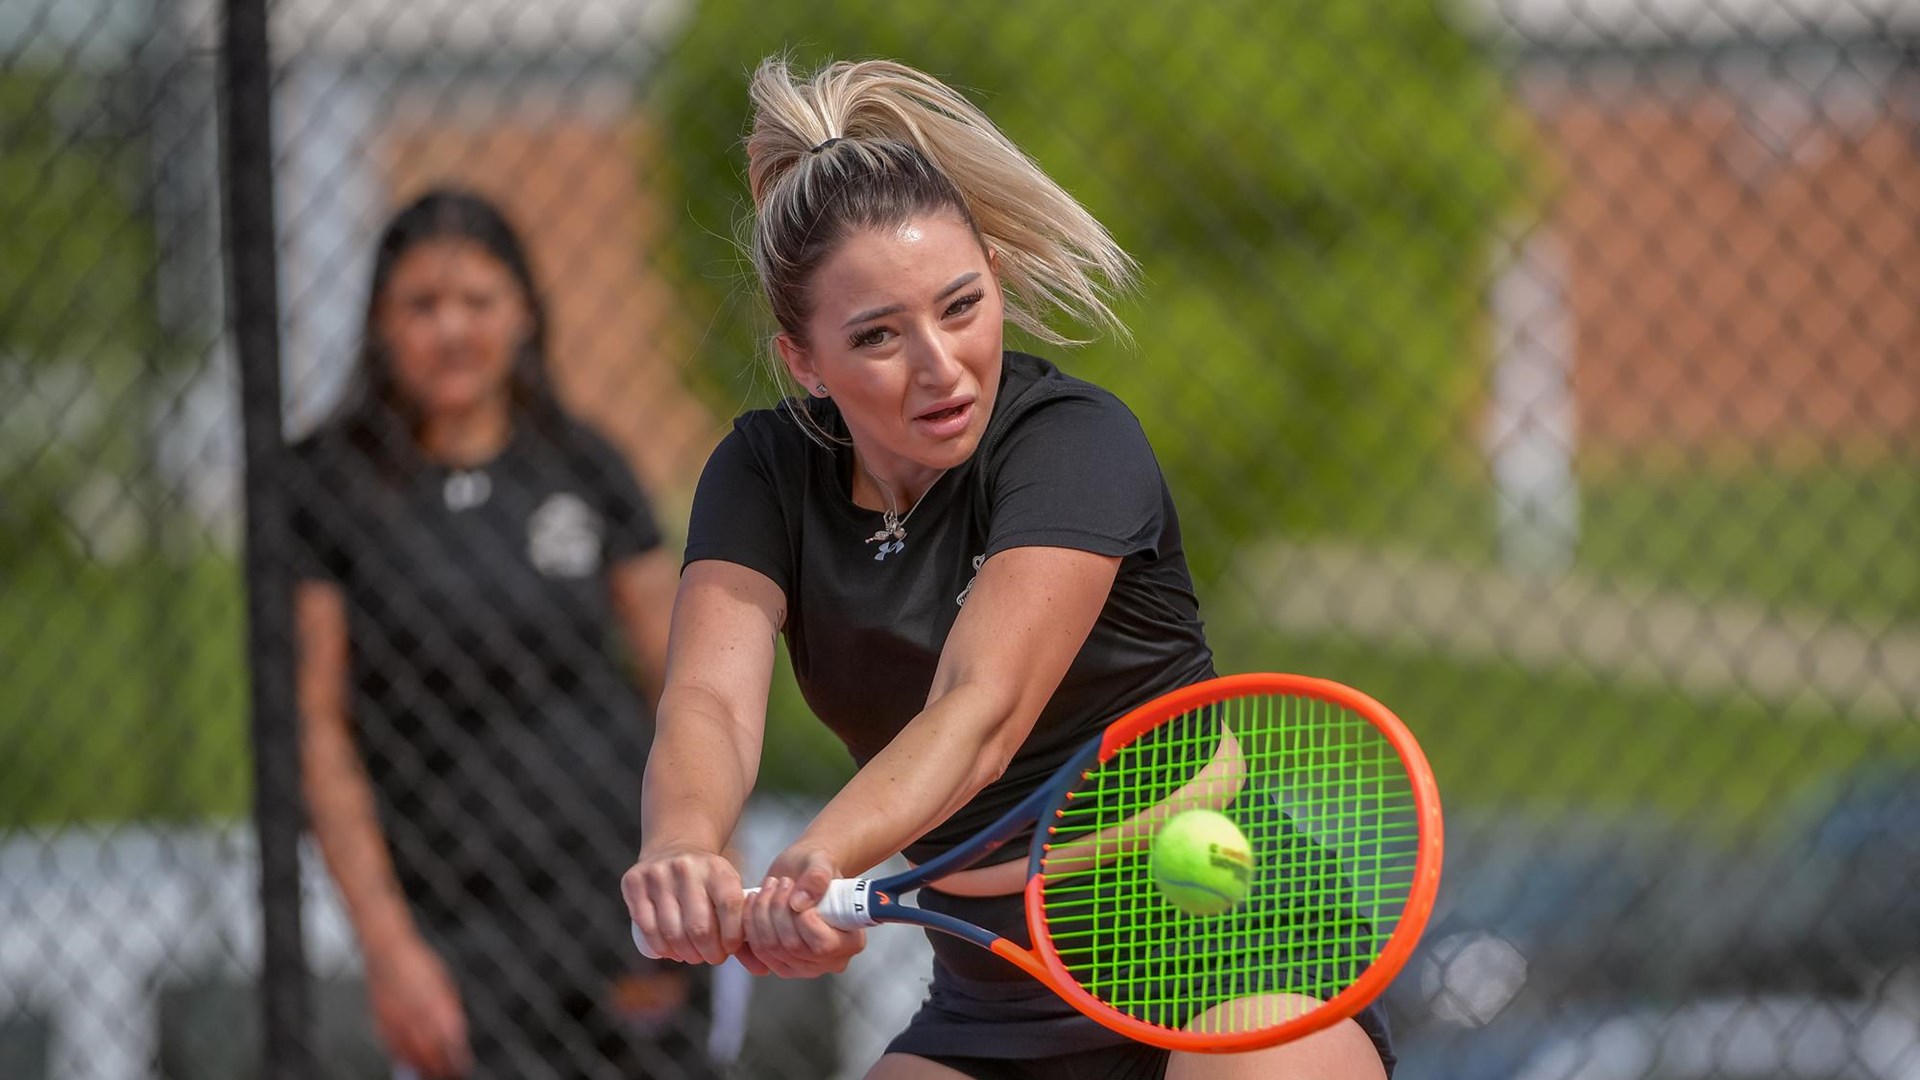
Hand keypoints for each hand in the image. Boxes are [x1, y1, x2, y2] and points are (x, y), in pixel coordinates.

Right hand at [365, 934, 470, 1077]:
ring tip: (430, 1074)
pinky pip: (392, 1046)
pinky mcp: (381, 1020)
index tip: (463, 1066)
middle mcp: (416, 1012)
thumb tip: (457, 1035)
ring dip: (422, 1068)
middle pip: (430, 1052)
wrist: (387, 950)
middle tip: (449, 1075)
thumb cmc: (418, 963)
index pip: (450, 1040)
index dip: (456, 1057)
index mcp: (436, 1002)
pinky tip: (410, 1063)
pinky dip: (403, 1058)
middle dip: (440, 1068)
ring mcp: (396, 1018)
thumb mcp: (444, 983)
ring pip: (410, 1053)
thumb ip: (450, 1009)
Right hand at [622, 843, 746, 964]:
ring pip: (672, 932)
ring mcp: (658, 874)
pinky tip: (670, 951)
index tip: (729, 949)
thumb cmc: (708, 881)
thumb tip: (762, 970)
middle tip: (710, 957)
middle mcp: (687, 868)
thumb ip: (745, 928)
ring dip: (684, 954)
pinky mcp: (634, 882)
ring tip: (691, 955)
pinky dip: (660, 948)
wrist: (674, 847)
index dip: (731, 939)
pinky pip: (647, 927)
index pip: (730, 909)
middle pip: (699, 927)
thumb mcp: (729, 890)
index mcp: (717, 868)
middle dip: (708, 953)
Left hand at [744, 846, 865, 978]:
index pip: (823, 945)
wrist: (803, 873)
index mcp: (851, 941)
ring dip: (760, 914)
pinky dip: (749, 926)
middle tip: (779, 882)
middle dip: (777, 909)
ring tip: (767, 888)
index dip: (803, 919)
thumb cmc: (818, 867)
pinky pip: (758, 953)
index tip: (794, 888)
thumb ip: (817, 877)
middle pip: (793, 947)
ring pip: (771, 949)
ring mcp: (804, 967)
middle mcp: (829, 961)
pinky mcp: (781, 965)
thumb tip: (799, 902)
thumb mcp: (822, 861)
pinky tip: (752, 902)